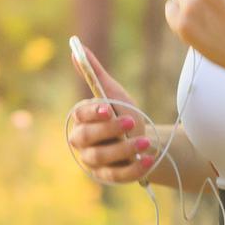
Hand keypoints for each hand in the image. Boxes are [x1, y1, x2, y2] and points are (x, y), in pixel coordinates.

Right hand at [66, 43, 156, 182]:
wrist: (144, 141)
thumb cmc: (124, 114)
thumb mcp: (114, 93)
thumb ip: (95, 74)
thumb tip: (76, 47)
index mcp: (81, 120)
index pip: (80, 116)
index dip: (92, 113)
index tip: (107, 108)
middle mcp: (82, 143)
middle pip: (86, 138)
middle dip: (109, 130)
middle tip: (131, 121)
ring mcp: (94, 162)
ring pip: (102, 157)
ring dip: (124, 149)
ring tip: (144, 142)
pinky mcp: (108, 177)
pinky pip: (117, 175)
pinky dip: (133, 168)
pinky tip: (147, 159)